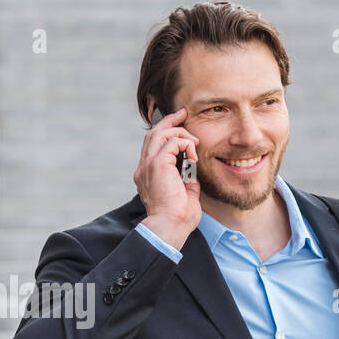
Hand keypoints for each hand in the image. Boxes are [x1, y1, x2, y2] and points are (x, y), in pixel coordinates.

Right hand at [134, 105, 200, 249]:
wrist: (170, 225)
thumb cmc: (178, 217)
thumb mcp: (184, 193)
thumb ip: (186, 179)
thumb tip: (193, 170)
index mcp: (147, 175)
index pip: (152, 146)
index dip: (165, 132)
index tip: (180, 125)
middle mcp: (144, 168)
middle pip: (152, 133)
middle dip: (169, 121)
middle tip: (183, 113)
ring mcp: (148, 165)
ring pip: (160, 133)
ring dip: (180, 133)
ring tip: (194, 142)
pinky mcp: (157, 164)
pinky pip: (172, 142)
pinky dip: (186, 144)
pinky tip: (194, 156)